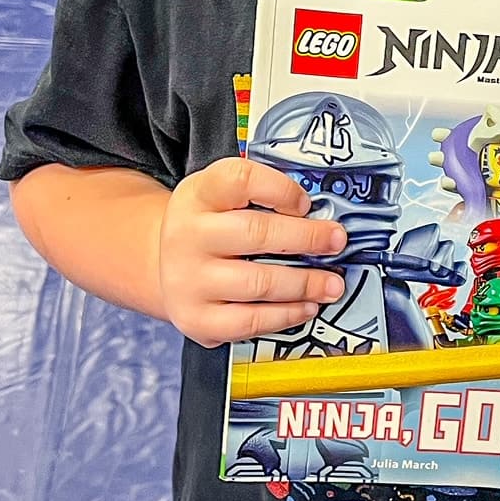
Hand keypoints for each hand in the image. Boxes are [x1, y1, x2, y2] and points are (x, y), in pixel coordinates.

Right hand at [157, 157, 346, 348]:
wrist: (163, 263)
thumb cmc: (209, 227)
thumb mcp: (221, 197)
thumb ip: (261, 197)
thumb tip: (319, 215)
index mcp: (198, 195)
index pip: (240, 180)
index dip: (280, 189)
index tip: (306, 202)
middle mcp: (187, 235)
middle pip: (256, 233)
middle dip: (307, 238)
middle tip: (337, 241)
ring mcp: (188, 280)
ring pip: (259, 283)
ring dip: (306, 283)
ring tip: (332, 283)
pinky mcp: (197, 319)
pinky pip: (251, 321)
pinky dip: (286, 315)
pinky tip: (306, 307)